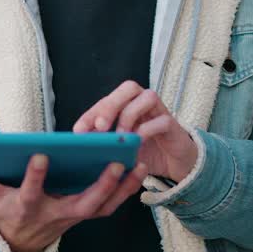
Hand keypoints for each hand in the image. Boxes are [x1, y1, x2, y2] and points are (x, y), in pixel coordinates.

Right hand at [0, 145, 147, 251]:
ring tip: (137, 163)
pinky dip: (124, 191)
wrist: (15, 242)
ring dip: (122, 188)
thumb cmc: (2, 212)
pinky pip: (108, 206)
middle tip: (114, 163)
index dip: (35, 176)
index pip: (31, 193)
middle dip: (100, 185)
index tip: (40, 155)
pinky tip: (136, 171)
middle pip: (81, 204)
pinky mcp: (83, 215)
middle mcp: (54, 214)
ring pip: (101, 206)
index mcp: (27, 207)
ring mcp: (72, 216)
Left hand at [72, 80, 197, 182]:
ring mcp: (160, 111)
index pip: (107, 100)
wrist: (173, 163)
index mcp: (128, 104)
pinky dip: (147, 130)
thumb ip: (106, 143)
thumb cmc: (144, 151)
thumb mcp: (121, 148)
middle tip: (100, 126)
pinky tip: (138, 143)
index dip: (91, 113)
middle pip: (128, 88)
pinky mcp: (173, 125)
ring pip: (147, 97)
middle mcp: (143, 102)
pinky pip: (162, 120)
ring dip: (130, 116)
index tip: (78, 131)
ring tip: (120, 137)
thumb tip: (83, 146)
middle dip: (110, 105)